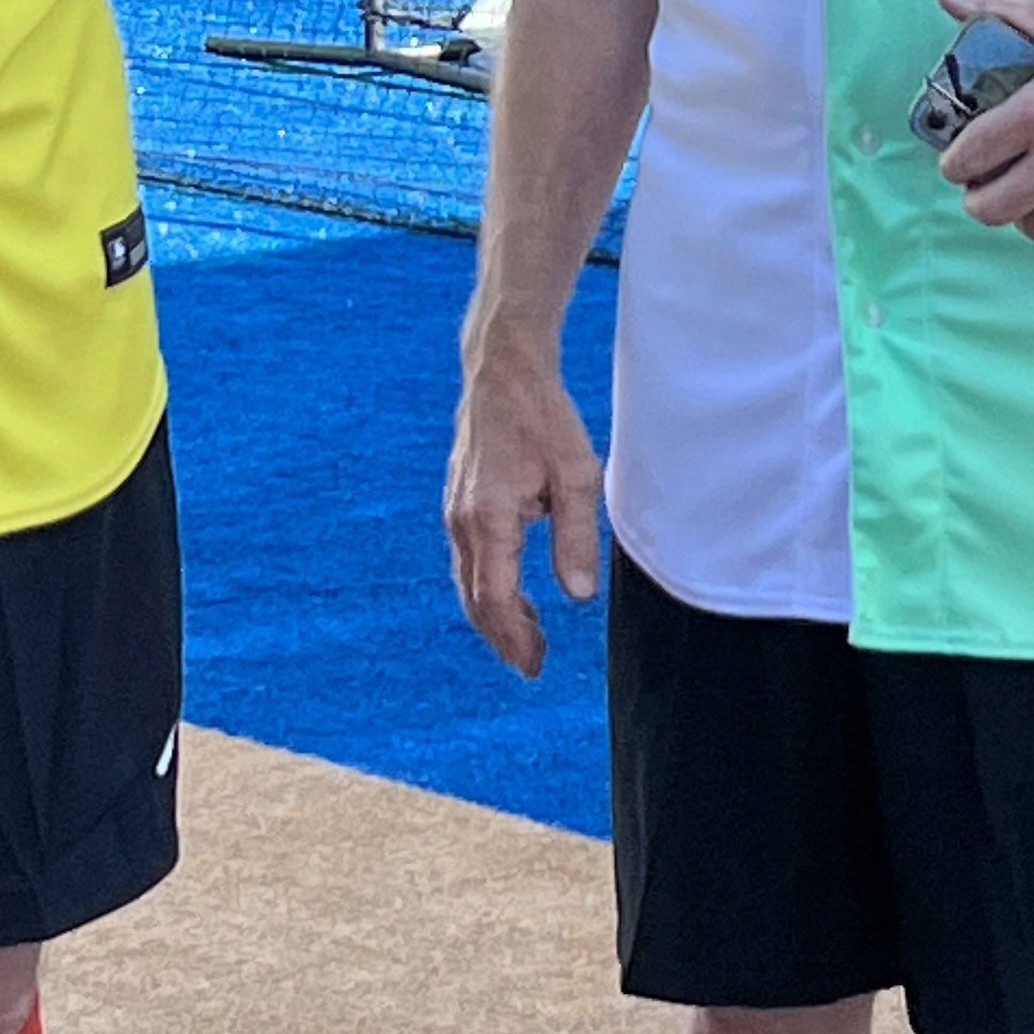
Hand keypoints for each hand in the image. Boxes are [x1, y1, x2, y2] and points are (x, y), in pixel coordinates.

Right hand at [445, 333, 602, 674]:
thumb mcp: (576, 475)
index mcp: (489, 519)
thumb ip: (577, 539)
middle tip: (532, 663)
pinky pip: (468, 557)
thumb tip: (578, 597)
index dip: (514, 639)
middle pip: (475, 599)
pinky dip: (487, 584)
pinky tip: (512, 587)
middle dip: (502, 636)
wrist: (503, 368)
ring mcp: (456, 509)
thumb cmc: (543, 416)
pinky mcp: (459, 499)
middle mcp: (462, 520)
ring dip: (495, 612)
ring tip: (529, 635)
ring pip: (469, 579)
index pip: (495, 599)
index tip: (534, 665)